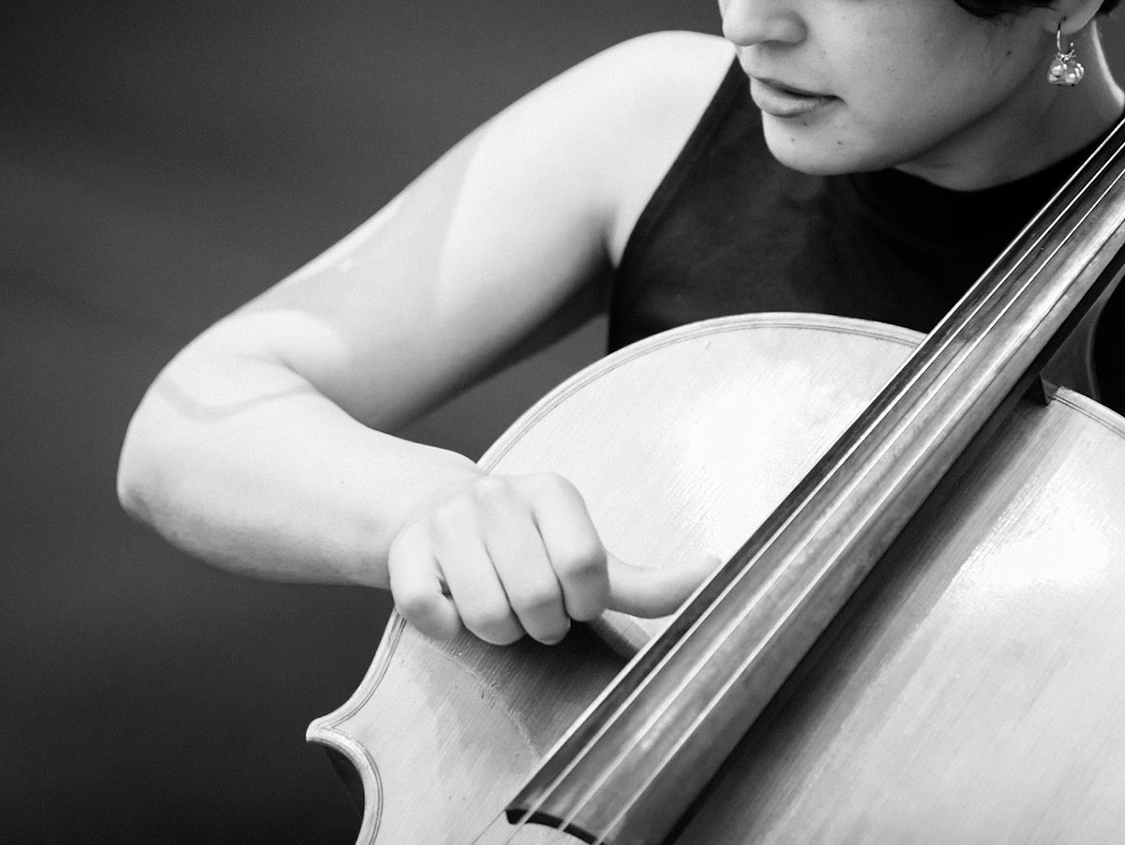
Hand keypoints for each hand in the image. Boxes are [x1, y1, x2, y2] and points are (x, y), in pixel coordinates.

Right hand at [387, 471, 717, 645]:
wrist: (433, 513)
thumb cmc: (527, 544)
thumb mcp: (587, 553)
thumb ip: (648, 580)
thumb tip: (721, 573)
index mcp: (552, 491)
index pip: (585, 567)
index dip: (582, 603)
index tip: (574, 600)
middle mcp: (497, 495)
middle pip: (537, 599)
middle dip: (541, 624)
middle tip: (533, 610)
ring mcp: (446, 521)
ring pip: (486, 616)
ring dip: (497, 632)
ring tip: (496, 605)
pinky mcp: (403, 553)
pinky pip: (432, 616)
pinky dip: (449, 630)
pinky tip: (454, 604)